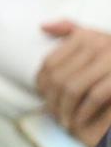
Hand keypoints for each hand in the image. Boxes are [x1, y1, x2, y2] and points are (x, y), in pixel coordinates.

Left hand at [38, 22, 110, 146]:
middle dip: (52, 100)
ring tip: (64, 120)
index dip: (42, 83)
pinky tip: (79, 120)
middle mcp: (98, 44)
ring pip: (73, 88)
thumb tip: (42, 26)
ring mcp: (110, 60)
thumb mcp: (95, 38)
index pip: (50, 63)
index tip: (42, 97)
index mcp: (87, 35)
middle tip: (52, 114)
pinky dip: (84, 111)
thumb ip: (70, 30)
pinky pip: (95, 96)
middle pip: (59, 78)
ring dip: (65, 109)